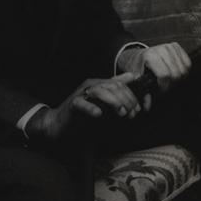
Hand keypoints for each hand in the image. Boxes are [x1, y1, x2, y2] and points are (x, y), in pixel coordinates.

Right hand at [26, 73, 140, 140]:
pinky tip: (98, 114)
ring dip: (114, 102)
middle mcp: (90, 86)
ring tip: (122, 113)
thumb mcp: (102, 102)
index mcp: (98, 84)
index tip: (140, 109)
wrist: (60, 123)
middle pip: (112, 87)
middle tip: (132, 114)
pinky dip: (91, 108)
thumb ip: (115, 89)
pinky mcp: (72, 105)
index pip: (120, 84)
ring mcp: (80, 94)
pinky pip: (81, 103)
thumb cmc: (82, 113)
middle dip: (127, 100)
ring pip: (99, 91)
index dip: (133, 95)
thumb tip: (131, 77)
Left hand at [140, 43, 190, 108]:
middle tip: (165, 87)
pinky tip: (176, 73)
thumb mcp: (138, 78)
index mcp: (150, 56)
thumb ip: (143, 93)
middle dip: (172, 84)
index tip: (160, 90)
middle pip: (176, 73)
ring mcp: (169, 47)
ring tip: (170, 80)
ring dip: (179, 78)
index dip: (164, 87)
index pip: (165, 75)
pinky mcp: (176, 46)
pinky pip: (188, 62)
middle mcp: (160, 49)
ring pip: (184, 69)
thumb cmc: (138, 66)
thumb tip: (147, 107)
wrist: (138, 55)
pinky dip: (184, 70)